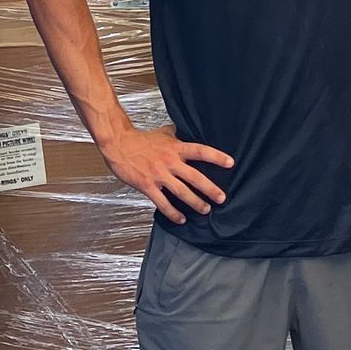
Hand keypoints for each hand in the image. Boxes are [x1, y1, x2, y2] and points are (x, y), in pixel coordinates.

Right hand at [99, 122, 233, 223]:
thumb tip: (189, 130)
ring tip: (206, 210)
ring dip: (196, 203)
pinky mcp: (147, 186)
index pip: (200, 151)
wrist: (119, 144)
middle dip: (210, 189)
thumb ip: (177, 135)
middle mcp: (170, 162)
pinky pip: (163, 203)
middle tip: (222, 198)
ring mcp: (159, 175)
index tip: (231, 163)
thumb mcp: (164, 133)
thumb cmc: (142, 139)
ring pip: (181, 192)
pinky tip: (181, 219)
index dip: (216, 157)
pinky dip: (173, 212)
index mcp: (175, 148)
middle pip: (195, 177)